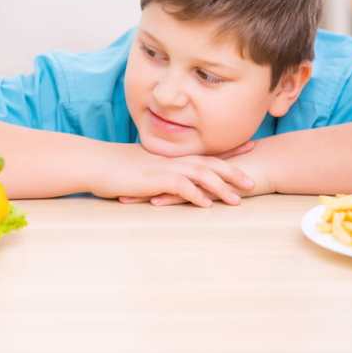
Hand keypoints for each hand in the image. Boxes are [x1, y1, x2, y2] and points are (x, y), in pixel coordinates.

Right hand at [90, 143, 255, 207]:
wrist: (98, 164)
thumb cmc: (118, 168)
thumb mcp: (145, 167)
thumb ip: (162, 170)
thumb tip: (171, 179)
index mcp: (173, 156)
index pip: (206, 152)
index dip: (230, 152)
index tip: (251, 147)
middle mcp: (174, 160)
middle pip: (210, 163)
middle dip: (234, 171)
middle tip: (253, 182)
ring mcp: (165, 168)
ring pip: (201, 175)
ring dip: (220, 188)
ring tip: (236, 200)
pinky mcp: (155, 179)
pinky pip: (180, 187)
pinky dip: (195, 195)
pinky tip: (207, 205)